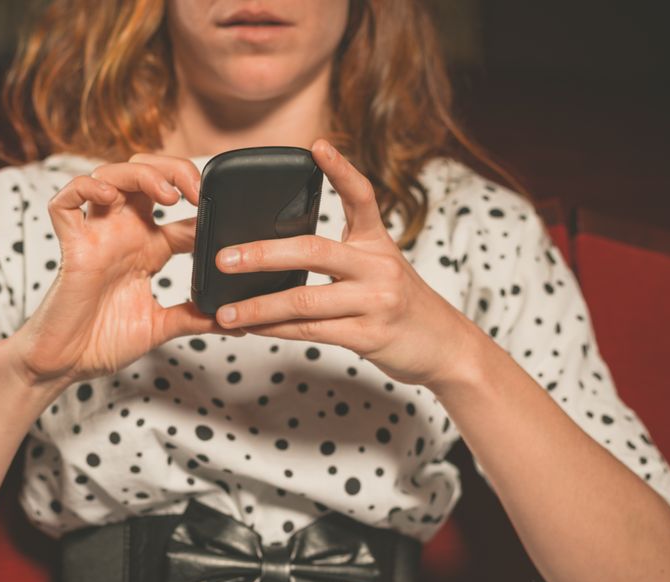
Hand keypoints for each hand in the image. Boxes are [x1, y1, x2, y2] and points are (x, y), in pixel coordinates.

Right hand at [0, 153, 228, 388]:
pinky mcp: (70, 246)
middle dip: (175, 171)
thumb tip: (238, 322)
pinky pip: (65, 202)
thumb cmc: (104, 342)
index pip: (181, 212)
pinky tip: (108, 195)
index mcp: (148, 250)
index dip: (205, 205)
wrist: (66, 365)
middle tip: (198, 191)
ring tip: (167, 194)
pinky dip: (83, 188)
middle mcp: (123, 235)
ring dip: (141, 174)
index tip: (226, 216)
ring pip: (111, 176)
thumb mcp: (161, 327)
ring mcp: (96, 236)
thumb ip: (195, 318)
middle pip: (147, 176)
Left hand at [210, 138, 475, 390]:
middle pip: (313, 251)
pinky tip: (251, 330)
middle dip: (262, 254)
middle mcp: (378, 267)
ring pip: (304, 300)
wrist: (445, 347)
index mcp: (378, 243)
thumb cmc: (401, 307)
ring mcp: (374, 302)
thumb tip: (277, 256)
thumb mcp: (381, 270)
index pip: (361, 196)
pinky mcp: (369, 336)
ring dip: (258, 307)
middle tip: (224, 257)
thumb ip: (343, 258)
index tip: (316, 146)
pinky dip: (275, 331)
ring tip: (224, 311)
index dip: (340, 170)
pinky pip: (311, 332)